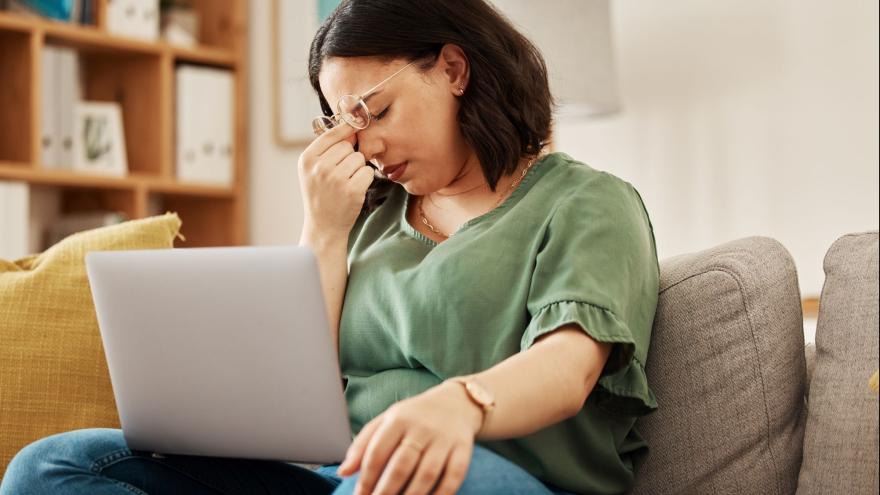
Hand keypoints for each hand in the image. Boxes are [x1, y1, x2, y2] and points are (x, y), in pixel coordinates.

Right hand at [298, 122, 374, 239]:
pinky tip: (354, 189)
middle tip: (341, 174)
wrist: (324, 226)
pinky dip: (365, 179)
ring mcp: (336, 179)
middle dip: (349, 156)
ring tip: (346, 182)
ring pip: (359, 158)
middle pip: (347, 146)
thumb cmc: (320, 194)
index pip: (331, 134)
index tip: (355, 124)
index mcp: (307, 159)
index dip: (345, 129)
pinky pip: (367, 171)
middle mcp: (319, 168)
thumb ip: (327, 148)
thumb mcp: (312, 170)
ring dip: (358, 168)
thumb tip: (351, 127)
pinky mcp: (352, 190)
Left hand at [337, 381, 483, 494]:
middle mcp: (422, 427)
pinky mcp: (463, 450)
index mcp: (398, 418)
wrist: (456, 403)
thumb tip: (343, 472)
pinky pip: (452, 478)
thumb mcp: (386, 421)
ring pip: (427, 474)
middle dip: (386, 491)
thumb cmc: (414, 417)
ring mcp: (444, 439)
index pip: (377, 451)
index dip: (367, 478)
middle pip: (401, 465)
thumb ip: (363, 444)